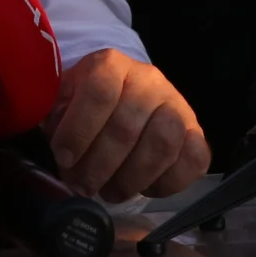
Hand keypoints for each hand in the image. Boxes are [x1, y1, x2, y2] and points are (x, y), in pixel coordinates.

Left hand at [45, 48, 211, 202]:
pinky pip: (193, 161)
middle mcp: (149, 80)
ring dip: (130, 179)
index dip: (78, 130)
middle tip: (82, 186)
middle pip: (126, 127)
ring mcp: (177, 105)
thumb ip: (58, 118)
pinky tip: (143, 189)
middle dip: (99, 166)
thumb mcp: (63, 99)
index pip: (98, 92)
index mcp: (111, 64)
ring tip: (109, 192)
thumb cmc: (88, 103)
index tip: (63, 158)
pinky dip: (167, 183)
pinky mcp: (197, 133)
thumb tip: (62, 151)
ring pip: (161, 146)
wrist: (124, 96)